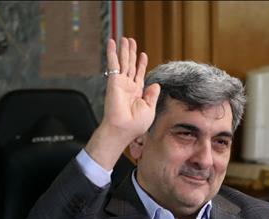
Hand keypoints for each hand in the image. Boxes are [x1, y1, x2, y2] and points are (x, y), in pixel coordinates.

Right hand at [85, 37, 160, 169]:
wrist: (123, 129)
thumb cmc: (135, 125)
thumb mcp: (149, 109)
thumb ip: (152, 95)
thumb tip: (156, 84)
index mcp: (138, 93)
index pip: (139, 75)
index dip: (141, 64)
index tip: (143, 55)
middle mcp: (128, 86)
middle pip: (130, 65)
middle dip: (131, 53)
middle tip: (131, 41)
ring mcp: (121, 83)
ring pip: (123, 62)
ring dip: (124, 50)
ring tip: (125, 39)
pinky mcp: (114, 81)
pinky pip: (113, 64)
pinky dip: (112, 53)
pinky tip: (112, 43)